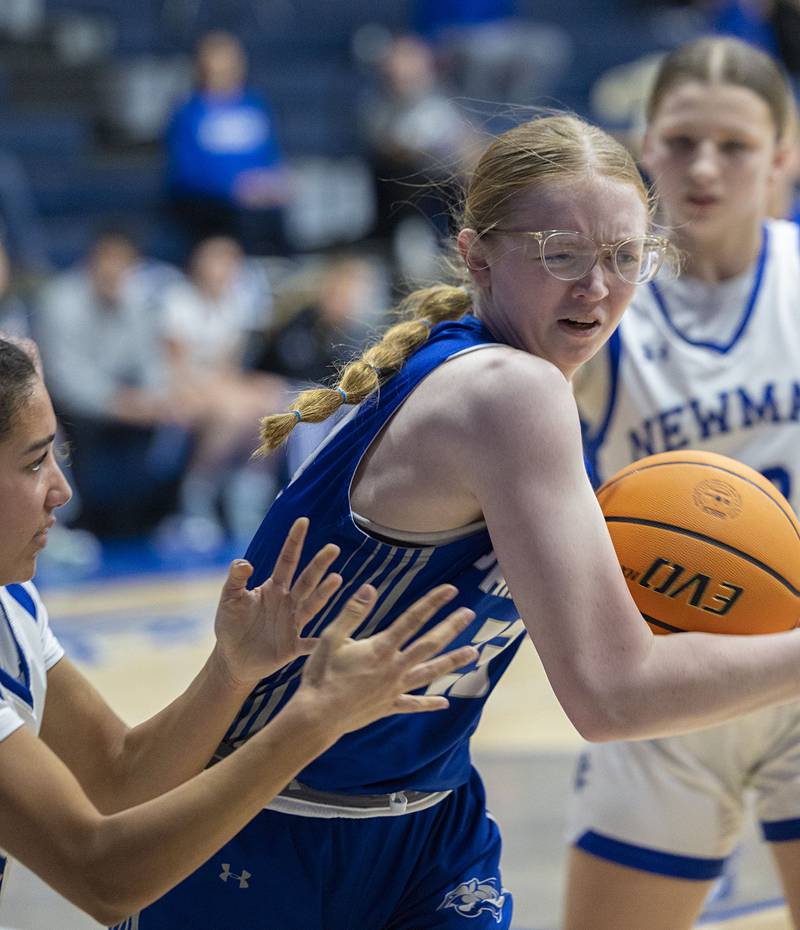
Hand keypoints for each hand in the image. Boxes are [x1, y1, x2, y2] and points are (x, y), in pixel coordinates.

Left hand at [212, 518, 341, 688]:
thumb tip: (244, 562)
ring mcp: (292, 624)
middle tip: (333, 548)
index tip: (303, 521)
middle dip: (318, 564)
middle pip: (306, 580)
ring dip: (324, 593)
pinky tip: (335, 638)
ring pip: (311, 605)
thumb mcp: (229, 598)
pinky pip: (308, 644)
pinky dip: (320, 643)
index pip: (286, 560)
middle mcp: (288, 602)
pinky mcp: (292, 647)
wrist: (232, 657)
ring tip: (336, 579)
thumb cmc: (231, 624)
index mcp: (274, 588)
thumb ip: (236, 579)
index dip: (294, 541)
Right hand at [295, 583, 478, 735]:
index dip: (432, 603)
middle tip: (469, 614)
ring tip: (473, 653)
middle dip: (451, 627)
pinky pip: (414, 704)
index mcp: (381, 648)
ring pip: (430, 672)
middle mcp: (394, 667)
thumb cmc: (321, 675)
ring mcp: (394, 688)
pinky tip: (445, 702)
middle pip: (430, 644)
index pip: (413, 619)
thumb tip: (369, 588)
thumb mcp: (332, 638)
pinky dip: (430, 704)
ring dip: (453, 661)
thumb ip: (352, 613)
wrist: (317, 716)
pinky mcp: (388, 706)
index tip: (450, 590)